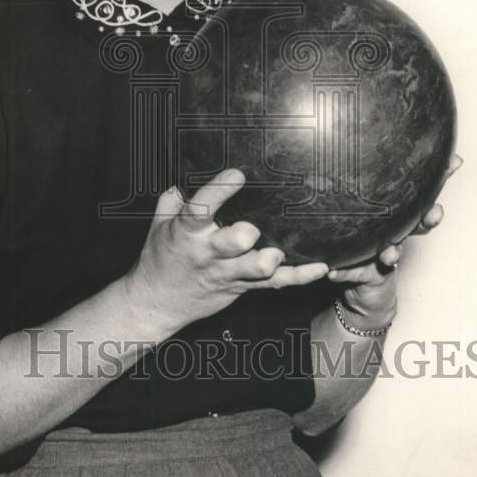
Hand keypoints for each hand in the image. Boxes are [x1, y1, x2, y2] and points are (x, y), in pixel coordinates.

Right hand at [124, 168, 328, 334]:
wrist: (156, 302)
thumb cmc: (160, 259)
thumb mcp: (158, 225)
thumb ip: (173, 198)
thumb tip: (186, 174)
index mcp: (186, 232)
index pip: (200, 209)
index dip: (218, 191)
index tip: (236, 174)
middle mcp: (208, 252)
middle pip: (232, 244)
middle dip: (244, 235)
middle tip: (252, 227)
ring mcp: (227, 272)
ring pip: (256, 269)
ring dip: (269, 259)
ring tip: (278, 252)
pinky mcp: (242, 287)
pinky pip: (276, 283)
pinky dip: (300, 276)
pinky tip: (319, 267)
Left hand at [327, 153, 462, 327]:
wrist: (360, 281)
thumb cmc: (366, 237)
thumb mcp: (372, 205)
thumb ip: (373, 177)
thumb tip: (383, 128)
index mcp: (399, 217)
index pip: (421, 196)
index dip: (441, 178)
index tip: (455, 163)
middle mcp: (396, 235)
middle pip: (417, 226)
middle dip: (428, 220)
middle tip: (435, 212)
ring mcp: (383, 255)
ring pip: (392, 254)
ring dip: (392, 253)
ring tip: (389, 254)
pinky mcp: (364, 273)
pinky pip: (352, 272)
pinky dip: (343, 272)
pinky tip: (332, 272)